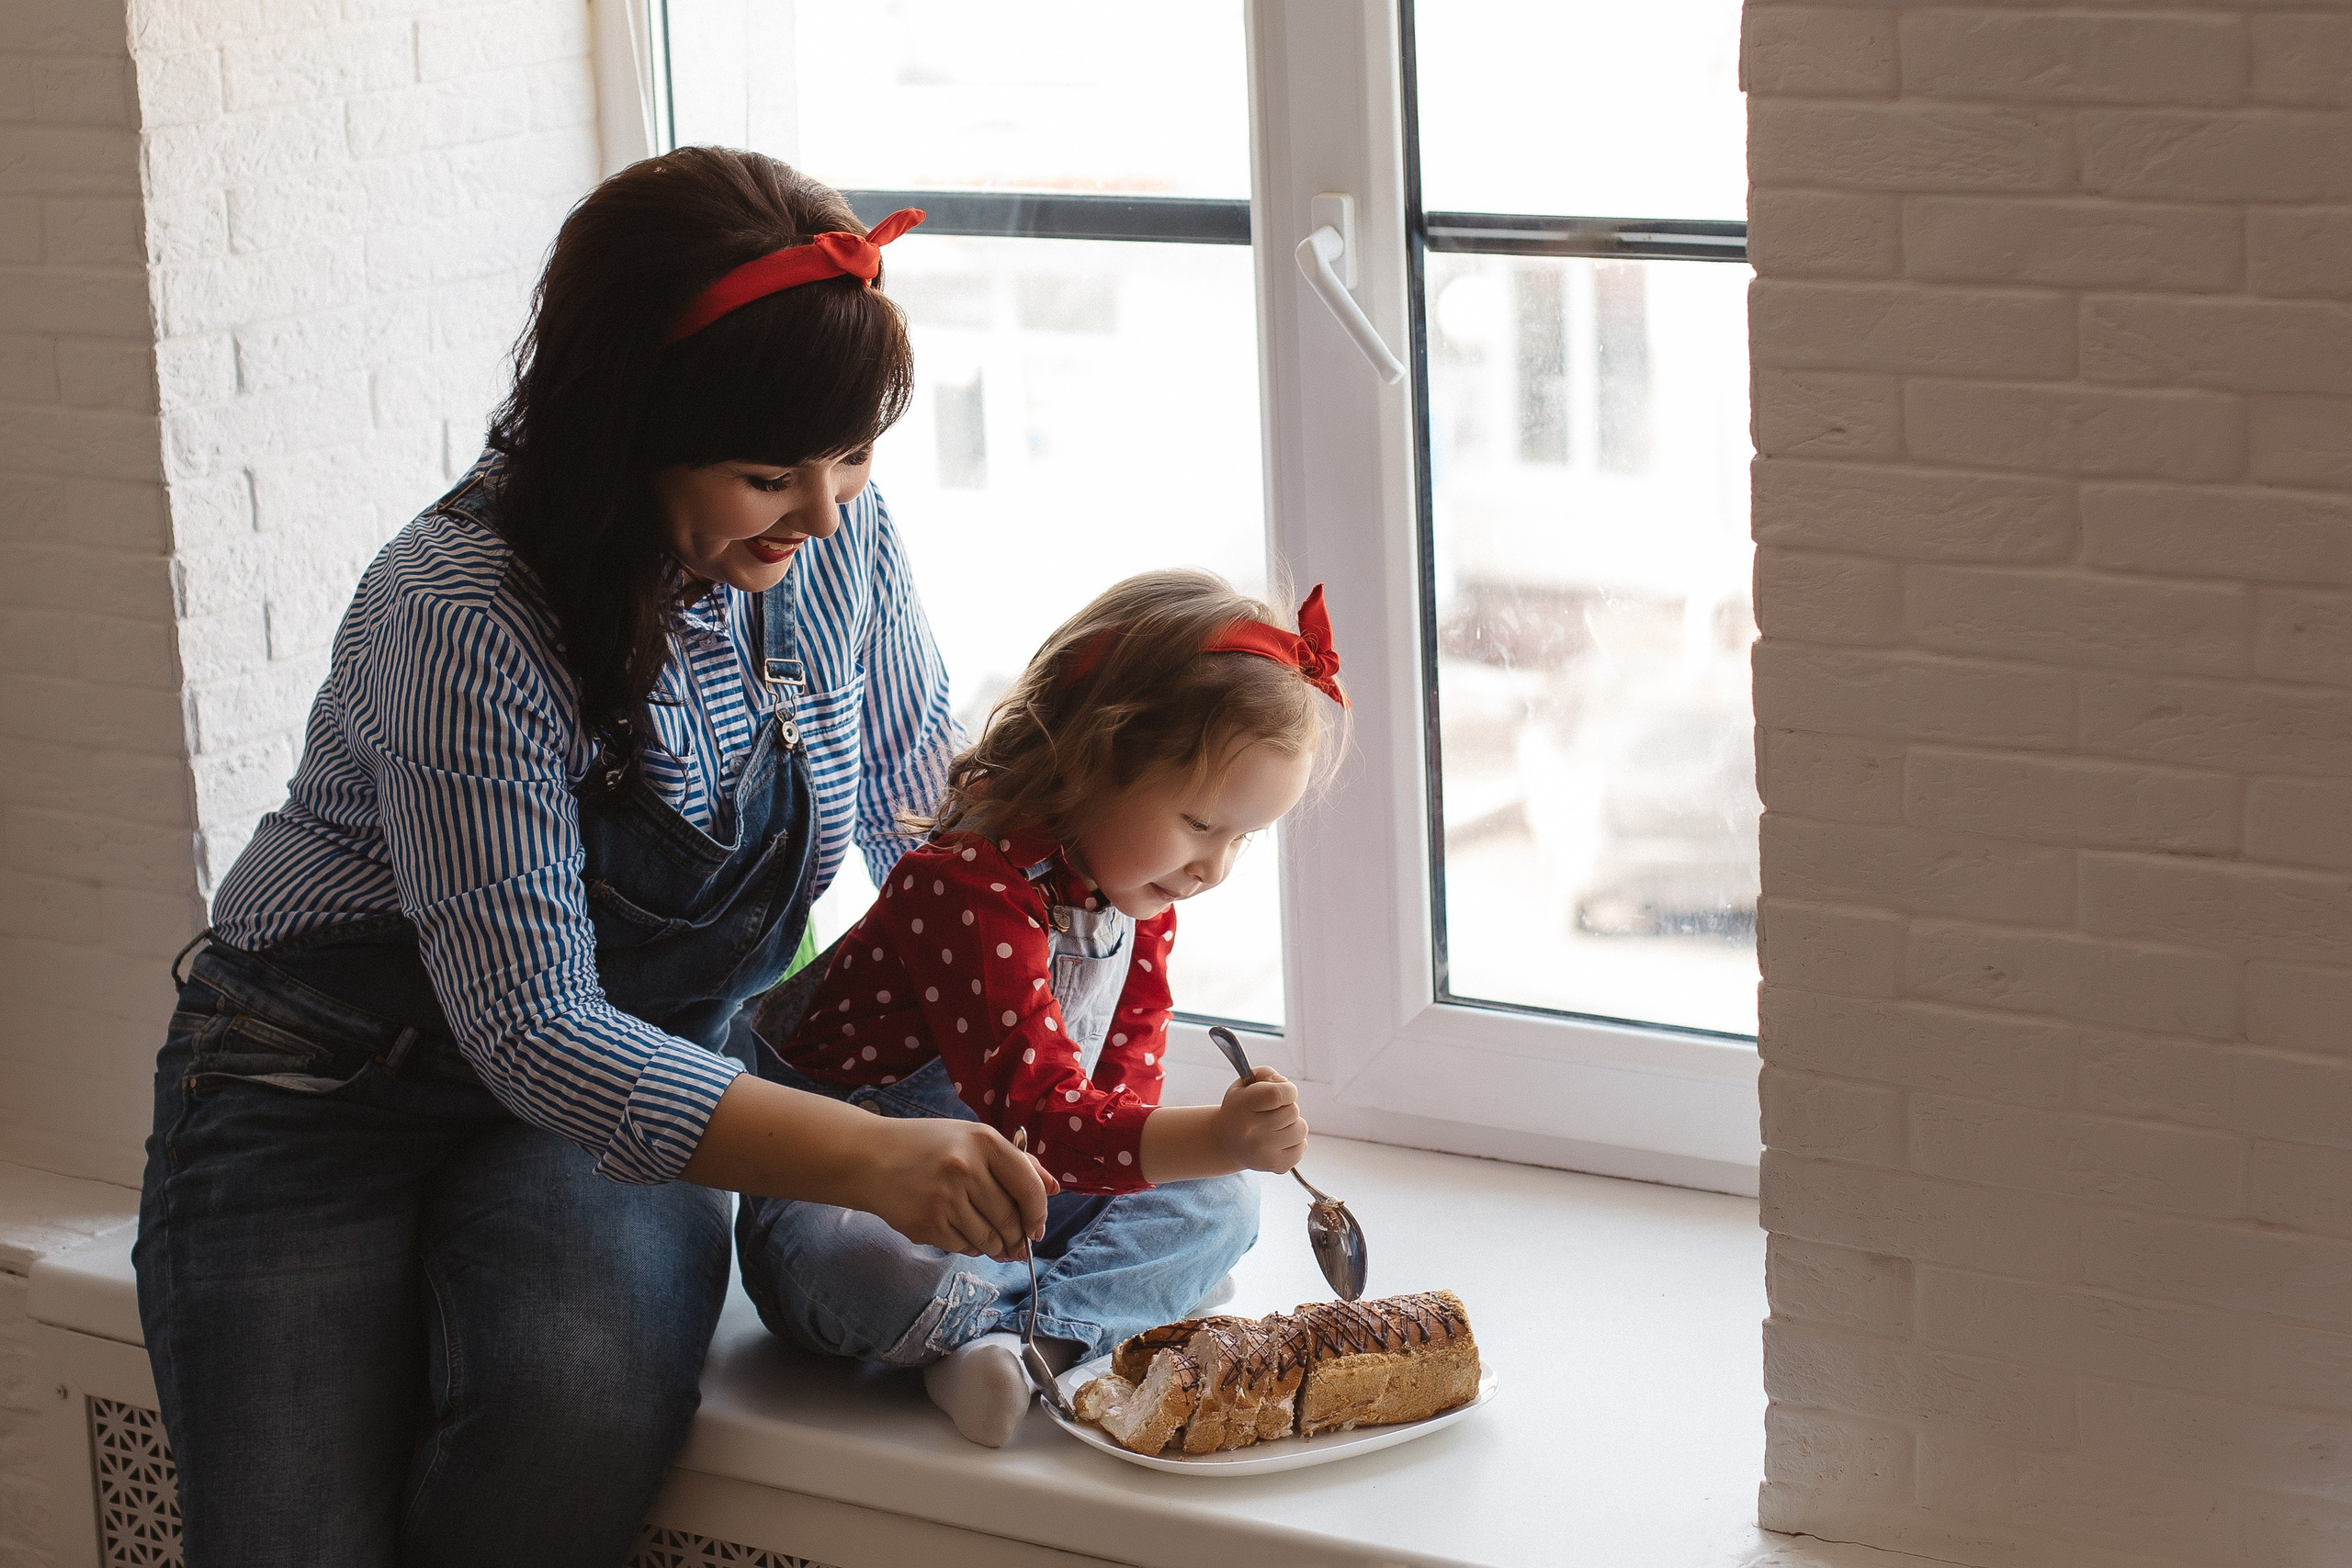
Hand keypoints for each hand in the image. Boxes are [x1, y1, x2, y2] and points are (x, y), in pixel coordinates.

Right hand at [860, 1117, 1058, 1260]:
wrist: (868, 1158)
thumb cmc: (927, 1146)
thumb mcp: (972, 1139)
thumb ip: (1016, 1162)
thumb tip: (1054, 1190)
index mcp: (983, 1141)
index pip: (1028, 1185)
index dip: (1039, 1212)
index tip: (1037, 1226)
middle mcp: (966, 1168)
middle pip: (1010, 1218)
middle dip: (1017, 1237)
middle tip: (1017, 1243)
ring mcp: (945, 1198)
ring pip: (988, 1238)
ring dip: (996, 1246)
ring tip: (994, 1243)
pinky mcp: (927, 1224)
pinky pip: (963, 1246)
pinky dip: (971, 1247)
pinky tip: (965, 1236)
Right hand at [1213, 1066, 1308, 1173]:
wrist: (1227, 1142)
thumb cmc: (1240, 1109)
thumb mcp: (1244, 1084)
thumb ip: (1266, 1074)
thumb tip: (1284, 1083)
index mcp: (1241, 1107)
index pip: (1279, 1094)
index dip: (1287, 1090)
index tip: (1281, 1092)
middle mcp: (1250, 1132)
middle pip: (1293, 1111)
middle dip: (1287, 1108)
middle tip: (1272, 1112)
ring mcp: (1263, 1153)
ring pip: (1301, 1130)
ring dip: (1293, 1125)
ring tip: (1276, 1127)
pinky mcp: (1275, 1166)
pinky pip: (1302, 1147)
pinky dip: (1295, 1142)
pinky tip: (1278, 1141)